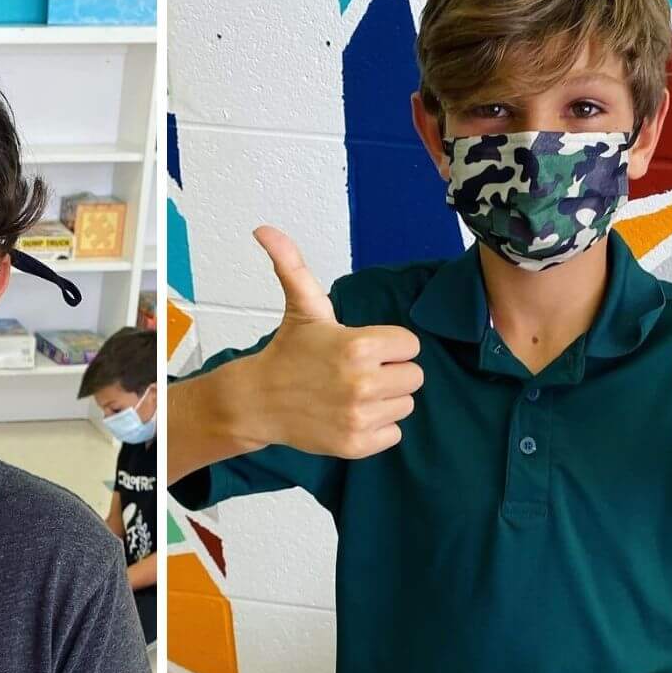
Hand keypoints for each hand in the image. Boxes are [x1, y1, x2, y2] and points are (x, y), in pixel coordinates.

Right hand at [239, 227, 422, 458]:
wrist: (258, 401)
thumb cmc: (289, 352)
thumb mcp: (301, 306)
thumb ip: (293, 265)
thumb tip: (264, 228)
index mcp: (359, 345)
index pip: (410, 346)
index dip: (390, 346)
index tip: (364, 349)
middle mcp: (362, 383)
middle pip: (414, 377)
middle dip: (390, 372)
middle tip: (358, 372)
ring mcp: (360, 416)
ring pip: (404, 405)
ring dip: (385, 400)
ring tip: (352, 393)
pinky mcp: (357, 444)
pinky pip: (393, 434)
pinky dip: (377, 428)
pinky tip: (351, 415)